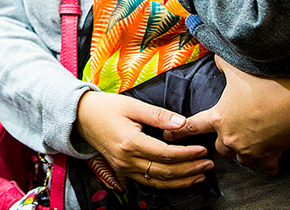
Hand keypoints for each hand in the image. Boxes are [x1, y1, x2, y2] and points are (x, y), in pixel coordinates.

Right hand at [74, 91, 213, 188]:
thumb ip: (159, 115)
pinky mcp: (123, 170)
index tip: (202, 149)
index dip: (187, 153)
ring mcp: (124, 168)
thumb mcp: (132, 105)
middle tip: (208, 164)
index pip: (166, 154)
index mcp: (130, 142)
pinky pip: (149, 182)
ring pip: (159, 182)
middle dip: (190, 169)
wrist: (81, 116)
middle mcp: (127, 160)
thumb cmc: (106, 107)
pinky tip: (180, 179)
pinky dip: (167, 183)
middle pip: (166, 172)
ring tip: (200, 174)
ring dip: (182, 180)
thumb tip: (182, 123)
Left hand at [163, 56, 289, 173]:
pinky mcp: (270, 156)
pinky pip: (264, 167)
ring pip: (239, 159)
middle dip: (223, 141)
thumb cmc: (265, 82)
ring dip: (242, 153)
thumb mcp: (236, 68)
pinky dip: (266, 163)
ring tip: (248, 144)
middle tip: (231, 133)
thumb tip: (215, 57)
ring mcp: (250, 149)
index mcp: (218, 117)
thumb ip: (221, 63)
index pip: (192, 126)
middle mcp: (230, 137)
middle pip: (219, 147)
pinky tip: (269, 157)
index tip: (168, 136)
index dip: (179, 132)